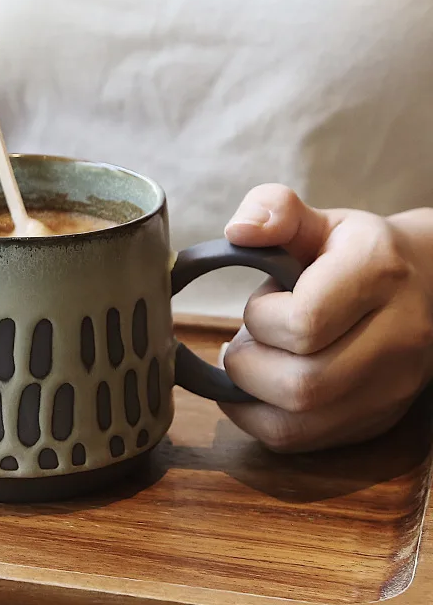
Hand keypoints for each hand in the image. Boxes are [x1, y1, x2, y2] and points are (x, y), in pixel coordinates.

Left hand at [219, 184, 432, 452]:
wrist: (423, 286)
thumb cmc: (351, 251)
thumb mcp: (315, 218)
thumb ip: (273, 210)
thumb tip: (237, 232)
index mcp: (377, 274)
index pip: (304, 323)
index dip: (261, 317)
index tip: (261, 302)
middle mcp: (397, 337)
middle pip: (302, 384)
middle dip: (249, 364)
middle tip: (244, 339)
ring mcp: (392, 386)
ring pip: (301, 422)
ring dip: (251, 395)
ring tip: (250, 361)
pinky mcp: (377, 418)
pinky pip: (302, 442)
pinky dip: (260, 419)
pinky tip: (255, 389)